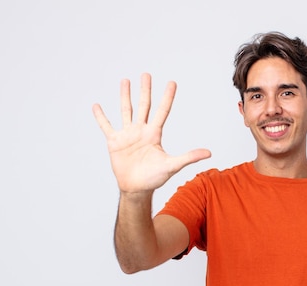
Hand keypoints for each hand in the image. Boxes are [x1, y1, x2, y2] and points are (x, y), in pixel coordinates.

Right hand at [93, 73, 210, 193]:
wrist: (137, 188)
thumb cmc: (154, 178)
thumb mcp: (172, 165)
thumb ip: (189, 157)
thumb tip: (209, 153)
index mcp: (155, 134)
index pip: (162, 111)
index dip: (167, 97)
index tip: (172, 82)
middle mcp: (141, 130)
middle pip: (144, 106)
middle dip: (145, 90)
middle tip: (146, 74)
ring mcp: (127, 135)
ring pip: (126, 111)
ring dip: (125, 96)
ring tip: (125, 81)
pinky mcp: (115, 142)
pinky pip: (106, 126)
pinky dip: (101, 117)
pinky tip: (97, 106)